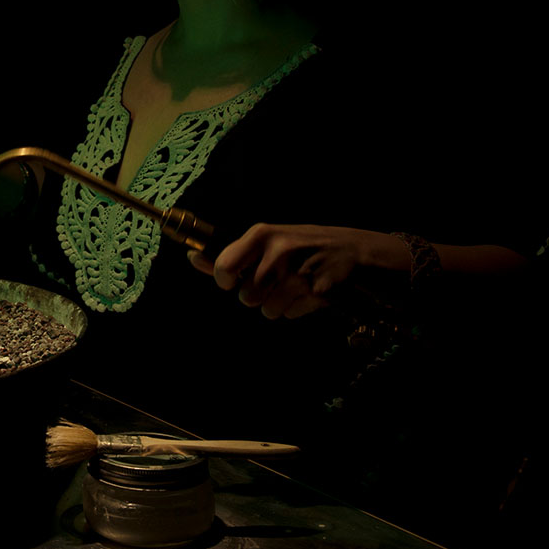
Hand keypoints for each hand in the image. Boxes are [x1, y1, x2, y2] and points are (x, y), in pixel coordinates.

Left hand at [188, 224, 406, 318]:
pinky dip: (298, 308)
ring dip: (278, 304)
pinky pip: (290, 314)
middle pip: (246, 297)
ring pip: (268, 309)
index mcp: (262, 233)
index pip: (225, 267)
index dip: (225, 280)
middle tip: (275, 281)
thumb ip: (233, 253)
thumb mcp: (268, 241)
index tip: (233, 281)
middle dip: (257, 295)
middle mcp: (278, 250)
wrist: (355, 250)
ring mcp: (299, 271)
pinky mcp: (318, 292)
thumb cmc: (302, 245)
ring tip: (294, 285)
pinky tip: (310, 291)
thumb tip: (193, 258)